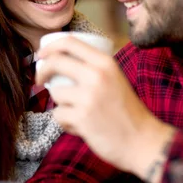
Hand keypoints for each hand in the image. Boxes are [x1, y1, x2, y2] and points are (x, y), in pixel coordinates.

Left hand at [36, 36, 174, 182]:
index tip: (41, 55)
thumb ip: (94, 68)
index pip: (69, 42)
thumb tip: (60, 60)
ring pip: (55, 94)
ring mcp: (88, 96)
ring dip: (61, 105)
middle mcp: (97, 75)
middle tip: (40, 80)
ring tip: (78, 113)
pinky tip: (80, 127)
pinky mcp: (82, 117)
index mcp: (105, 62)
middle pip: (55, 62)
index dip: (50, 47)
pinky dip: (65, 122)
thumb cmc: (127, 111)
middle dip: (42, 71)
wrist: (142, 140)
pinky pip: (58, 115)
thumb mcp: (115, 78)